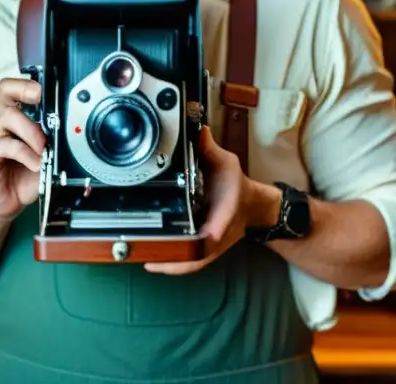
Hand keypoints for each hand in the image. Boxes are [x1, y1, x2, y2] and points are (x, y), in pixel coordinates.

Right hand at [0, 77, 45, 223]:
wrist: (6, 202)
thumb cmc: (24, 176)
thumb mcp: (45, 155)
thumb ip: (52, 140)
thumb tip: (68, 130)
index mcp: (12, 117)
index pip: (13, 87)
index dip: (28, 84)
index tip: (46, 90)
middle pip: (6, 90)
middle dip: (30, 94)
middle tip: (46, 109)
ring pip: (9, 116)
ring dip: (33, 132)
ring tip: (44, 150)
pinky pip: (6, 144)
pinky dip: (26, 154)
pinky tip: (35, 164)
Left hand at [144, 126, 246, 274]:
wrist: (252, 205)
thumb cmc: (237, 185)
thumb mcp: (227, 163)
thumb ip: (211, 150)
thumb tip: (199, 131)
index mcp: (225, 212)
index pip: (217, 225)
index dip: (209, 232)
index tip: (201, 238)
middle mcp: (217, 234)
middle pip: (197, 255)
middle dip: (174, 259)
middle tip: (146, 256)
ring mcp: (212, 246)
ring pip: (192, 263)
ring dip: (169, 265)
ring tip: (143, 258)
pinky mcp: (206, 249)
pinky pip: (189, 262)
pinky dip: (173, 265)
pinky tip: (152, 261)